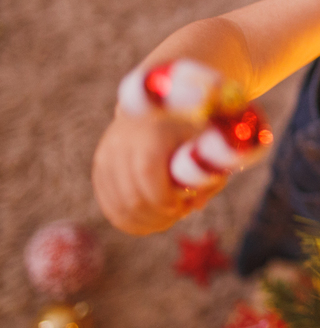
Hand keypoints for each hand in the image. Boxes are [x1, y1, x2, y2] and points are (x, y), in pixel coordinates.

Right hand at [91, 106, 225, 234]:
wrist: (164, 105)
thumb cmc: (195, 126)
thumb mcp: (210, 141)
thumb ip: (210, 171)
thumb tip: (196, 204)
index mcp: (151, 129)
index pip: (147, 173)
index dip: (164, 200)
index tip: (184, 206)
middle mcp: (121, 141)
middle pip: (132, 198)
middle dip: (160, 216)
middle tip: (181, 212)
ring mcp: (105, 155)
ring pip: (119, 209)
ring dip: (147, 222)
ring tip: (170, 216)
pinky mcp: (100, 168)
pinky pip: (111, 208)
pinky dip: (132, 221)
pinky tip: (153, 219)